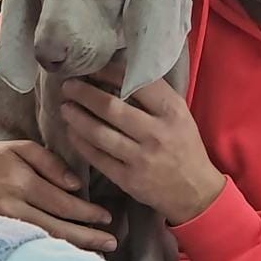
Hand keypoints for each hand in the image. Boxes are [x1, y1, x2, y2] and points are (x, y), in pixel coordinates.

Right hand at [0, 140, 117, 252]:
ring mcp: (6, 226)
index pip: (63, 203)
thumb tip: (76, 186)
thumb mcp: (21, 148)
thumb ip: (50, 163)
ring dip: (74, 248)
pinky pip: (32, 246)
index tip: (107, 217)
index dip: (87, 213)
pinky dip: (53, 251)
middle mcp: (15, 208)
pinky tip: (70, 255)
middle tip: (112, 242)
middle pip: (58, 227)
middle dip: (88, 236)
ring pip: (46, 240)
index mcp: (23, 184)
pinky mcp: (0, 235)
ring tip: (99, 253)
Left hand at [60, 78, 225, 224]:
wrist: (195, 191)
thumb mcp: (179, 116)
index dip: (108, 73)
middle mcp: (156, 133)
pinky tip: (72, 132)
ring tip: (65, 107)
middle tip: (68, 86)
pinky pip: (97, 158)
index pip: (136, 84)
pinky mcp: (128, 179)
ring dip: (77, 118)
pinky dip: (81, 143)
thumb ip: (154, 98)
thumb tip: (118, 74)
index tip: (91, 69)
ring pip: (99, 133)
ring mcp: (141, 158)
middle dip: (84, 94)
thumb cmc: (184, 147)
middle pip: (111, 108)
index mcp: (172, 112)